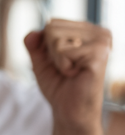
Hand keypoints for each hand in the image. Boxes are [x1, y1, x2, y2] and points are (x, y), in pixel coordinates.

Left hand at [25, 19, 109, 134]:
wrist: (70, 111)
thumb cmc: (59, 86)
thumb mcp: (40, 61)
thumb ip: (34, 44)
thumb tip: (33, 33)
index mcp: (88, 30)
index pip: (52, 23)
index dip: (47, 46)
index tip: (62, 62)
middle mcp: (99, 32)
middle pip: (52, 27)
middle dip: (51, 53)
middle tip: (66, 68)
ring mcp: (102, 41)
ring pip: (55, 38)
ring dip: (57, 60)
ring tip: (72, 71)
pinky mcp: (100, 53)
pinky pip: (63, 50)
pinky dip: (63, 66)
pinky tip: (77, 74)